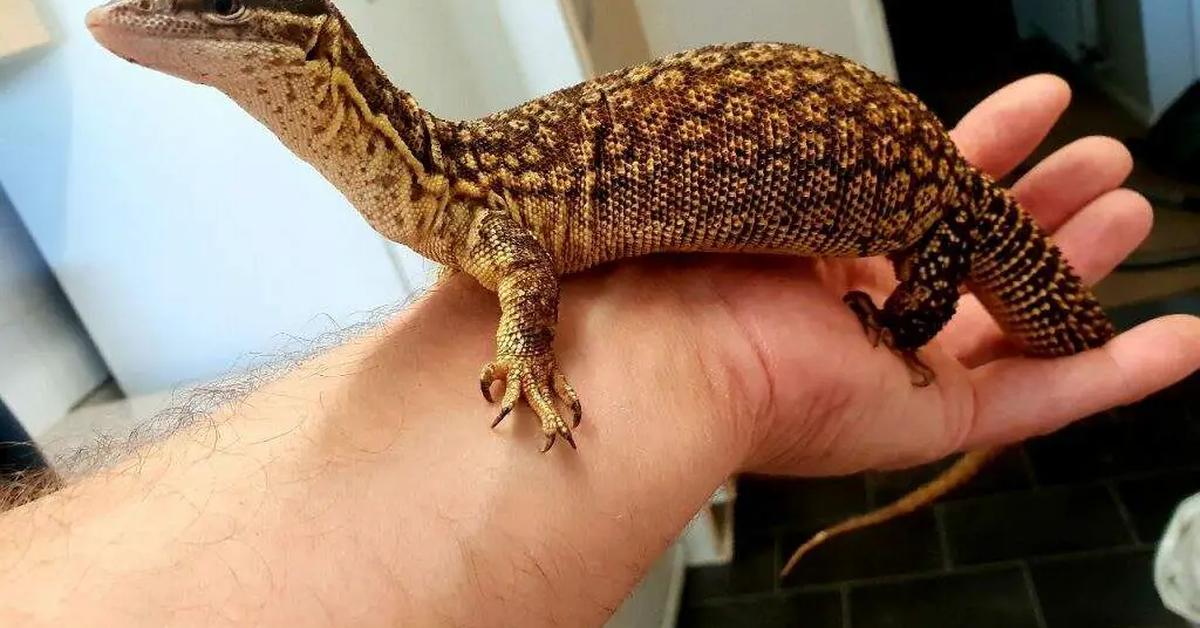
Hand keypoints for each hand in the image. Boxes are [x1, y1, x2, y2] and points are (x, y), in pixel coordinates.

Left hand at [556, 74, 1199, 476]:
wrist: (680, 344)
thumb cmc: (704, 255)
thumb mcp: (797, 180)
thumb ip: (851, 162)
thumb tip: (880, 114)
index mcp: (827, 250)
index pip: (925, 200)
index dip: (985, 151)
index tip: (1035, 106)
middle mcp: (867, 312)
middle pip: (982, 258)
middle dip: (1045, 202)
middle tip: (1100, 160)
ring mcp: (904, 370)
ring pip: (1017, 320)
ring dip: (1079, 267)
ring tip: (1132, 213)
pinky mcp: (933, 422)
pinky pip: (1040, 397)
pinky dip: (1115, 373)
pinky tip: (1174, 342)